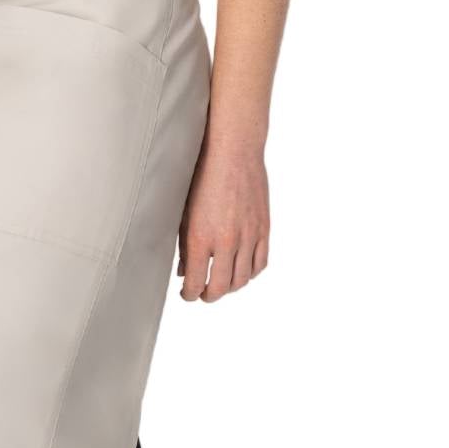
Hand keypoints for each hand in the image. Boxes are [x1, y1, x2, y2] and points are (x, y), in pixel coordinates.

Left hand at [176, 144, 268, 300]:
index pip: (196, 283)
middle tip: (203, 293)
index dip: (190, 295)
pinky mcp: (264, 229)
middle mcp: (227, 241)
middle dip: (209, 296)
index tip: (187, 294)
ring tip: (221, 283)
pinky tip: (241, 270)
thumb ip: (184, 245)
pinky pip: (261, 263)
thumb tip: (185, 271)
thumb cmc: (202, 176)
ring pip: (243, 279)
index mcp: (202, 238)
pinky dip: (250, 273)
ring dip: (231, 287)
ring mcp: (248, 236)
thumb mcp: (184, 212)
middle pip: (222, 287)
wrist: (233, 152)